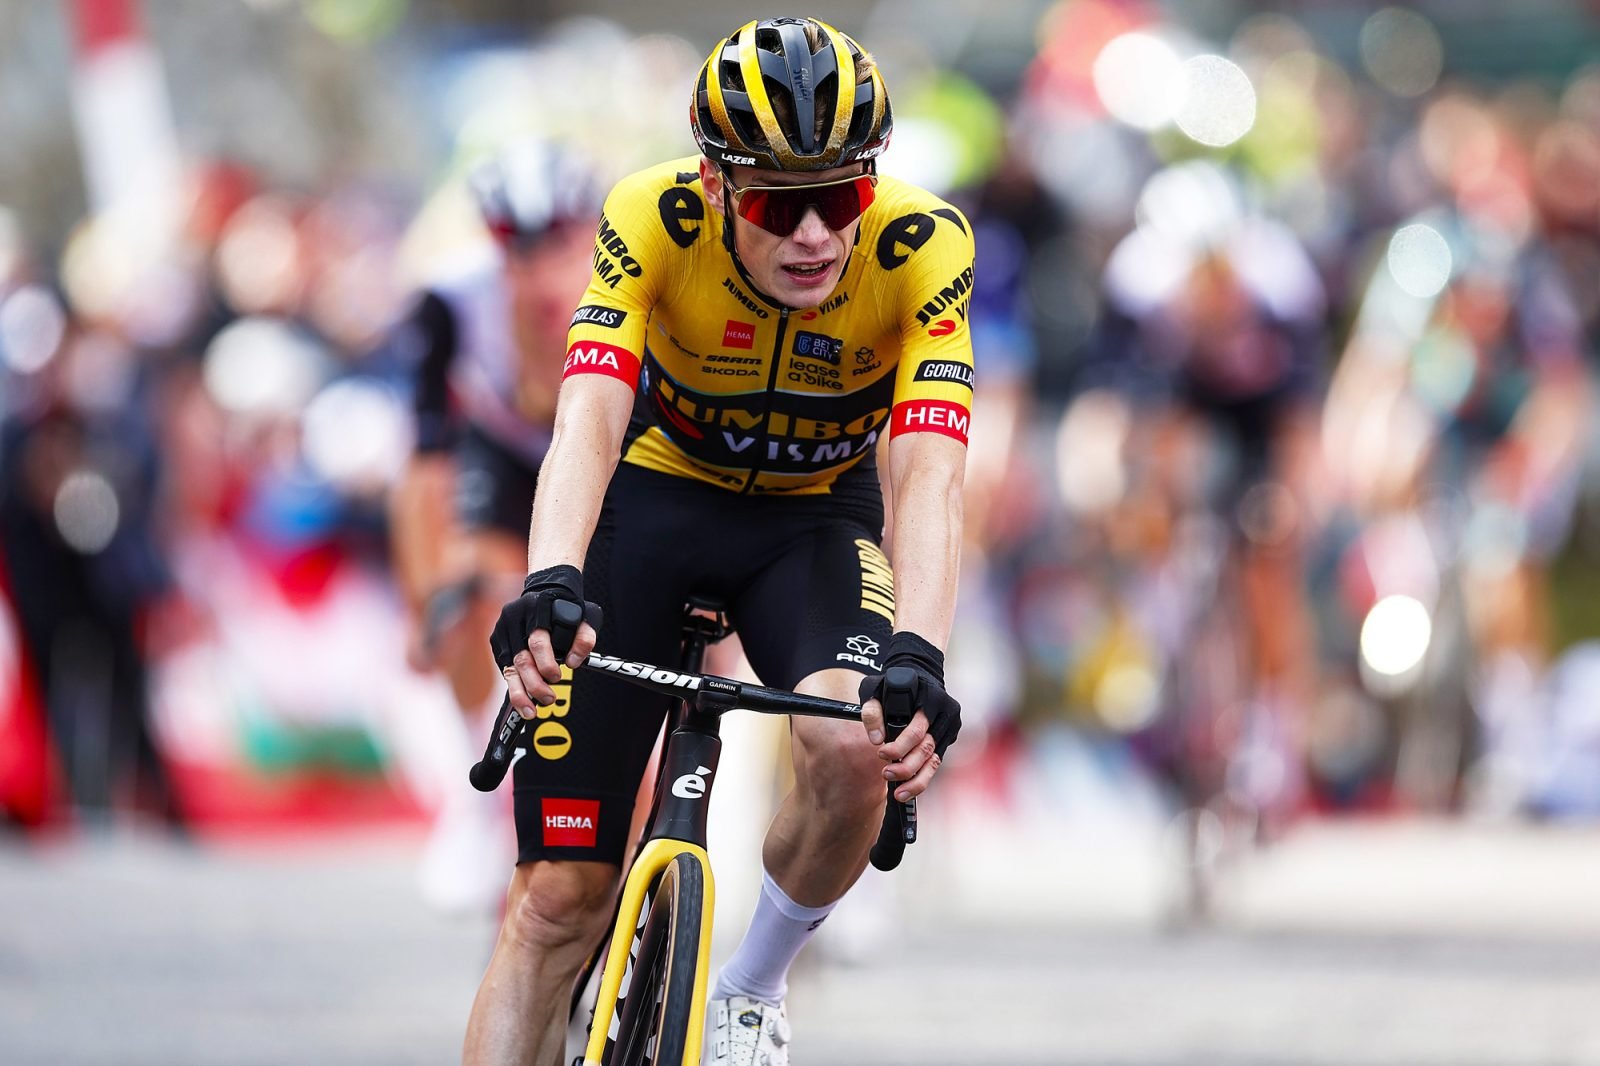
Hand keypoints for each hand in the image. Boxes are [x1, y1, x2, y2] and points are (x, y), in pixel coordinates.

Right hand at [489, 565, 601, 717]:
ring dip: (520, 692)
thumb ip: (585, 638)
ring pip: (509, 667)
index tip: (557, 678)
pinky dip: (514, 685)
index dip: (546, 663)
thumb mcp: (587, 615)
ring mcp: (502, 629)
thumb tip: (573, 663)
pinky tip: (523, 700)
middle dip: (534, 684)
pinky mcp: (497, 640)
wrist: (546, 589)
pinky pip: (504, 667)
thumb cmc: (569, 607)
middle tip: (549, 700)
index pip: (538, 641)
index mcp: (537, 608)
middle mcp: (515, 617)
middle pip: (521, 658)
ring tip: (531, 711)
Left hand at [858, 632, 961, 802]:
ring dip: (916, 779)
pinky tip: (909, 788)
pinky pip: (936, 762)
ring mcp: (950, 726)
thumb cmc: (893, 684)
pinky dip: (923, 777)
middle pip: (926, 747)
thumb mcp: (875, 688)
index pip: (916, 729)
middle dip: (906, 766)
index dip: (899, 746)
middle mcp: (945, 713)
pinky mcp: (949, 737)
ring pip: (934, 759)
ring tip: (898, 792)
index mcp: (930, 698)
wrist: (919, 675)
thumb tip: (875, 739)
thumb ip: (872, 711)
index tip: (881, 754)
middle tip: (886, 774)